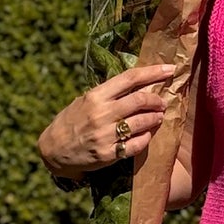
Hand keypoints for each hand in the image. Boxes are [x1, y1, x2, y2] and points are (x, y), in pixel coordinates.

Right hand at [37, 63, 176, 179]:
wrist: (54, 150)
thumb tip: (136, 83)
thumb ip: (108, 94)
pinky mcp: (108, 154)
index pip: (130, 78)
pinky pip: (136, 145)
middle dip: (157, 99)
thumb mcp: (84, 101)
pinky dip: (146, 138)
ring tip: (158, 117)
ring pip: (142, 122)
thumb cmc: (71, 121)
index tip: (169, 69)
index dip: (153, 72)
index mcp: (96, 96)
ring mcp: (105, 135)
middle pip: (140, 100)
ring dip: (155, 118)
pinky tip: (146, 135)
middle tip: (162, 101)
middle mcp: (101, 113)